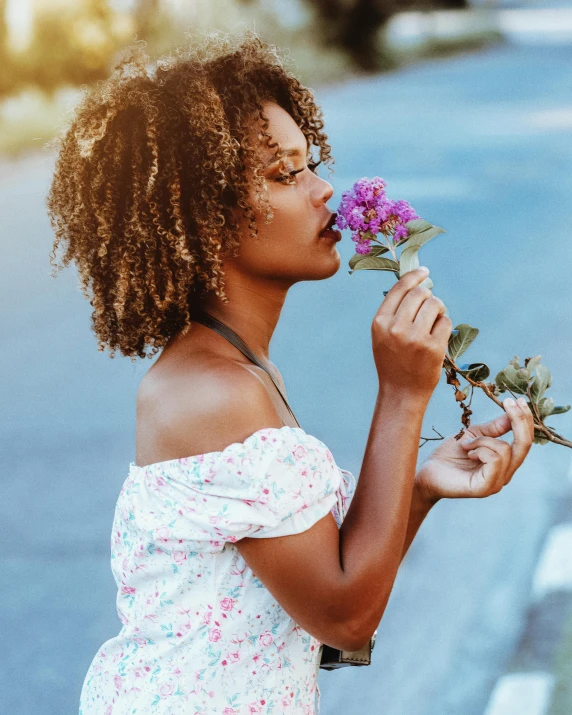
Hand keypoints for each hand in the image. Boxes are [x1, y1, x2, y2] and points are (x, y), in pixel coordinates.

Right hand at [372, 267, 451, 397]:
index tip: (425, 272)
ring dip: (439, 309)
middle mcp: (396, 327)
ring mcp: (415, 338)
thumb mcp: (382, 334)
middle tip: (430, 308)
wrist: (401, 392)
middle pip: (420, 293)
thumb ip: (394, 311)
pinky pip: (446, 322)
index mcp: (380, 322)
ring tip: (434, 322)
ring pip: (435, 304)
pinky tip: (437, 336)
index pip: (400, 288)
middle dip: (428, 296)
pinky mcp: (433, 347)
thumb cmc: (393, 360)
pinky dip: (445, 325)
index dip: (414, 276)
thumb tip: (417, 284)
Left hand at [414, 397, 534, 501]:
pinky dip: (480, 450)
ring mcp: (497, 483)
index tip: (517, 399)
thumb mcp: (473, 435)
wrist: (427, 471)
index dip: (524, 419)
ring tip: (466, 445)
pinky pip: (494, 460)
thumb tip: (513, 414)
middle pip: (524, 445)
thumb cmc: (449, 455)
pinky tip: (468, 453)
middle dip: (519, 420)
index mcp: (505, 462)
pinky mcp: (485, 488)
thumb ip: (494, 428)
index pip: (525, 441)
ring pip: (504, 449)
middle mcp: (505, 474)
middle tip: (509, 402)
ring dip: (482, 440)